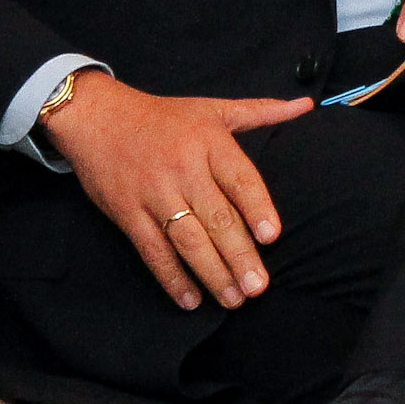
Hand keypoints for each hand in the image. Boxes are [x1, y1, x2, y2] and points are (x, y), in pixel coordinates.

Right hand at [39, 70, 308, 311]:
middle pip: (217, 218)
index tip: (272, 237)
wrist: (98, 116)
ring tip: (233, 299)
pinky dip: (171, 277)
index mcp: (210, 143)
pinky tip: (190, 299)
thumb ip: (262, 111)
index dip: (257, 208)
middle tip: (258, 287)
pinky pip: (153, 250)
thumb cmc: (164, 116)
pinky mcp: (127, 213)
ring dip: (212, 273)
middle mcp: (184, 169)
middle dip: (240, 255)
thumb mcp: (214, 108)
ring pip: (188, 240)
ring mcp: (154, 194)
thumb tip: (306, 105)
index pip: (240, 180)